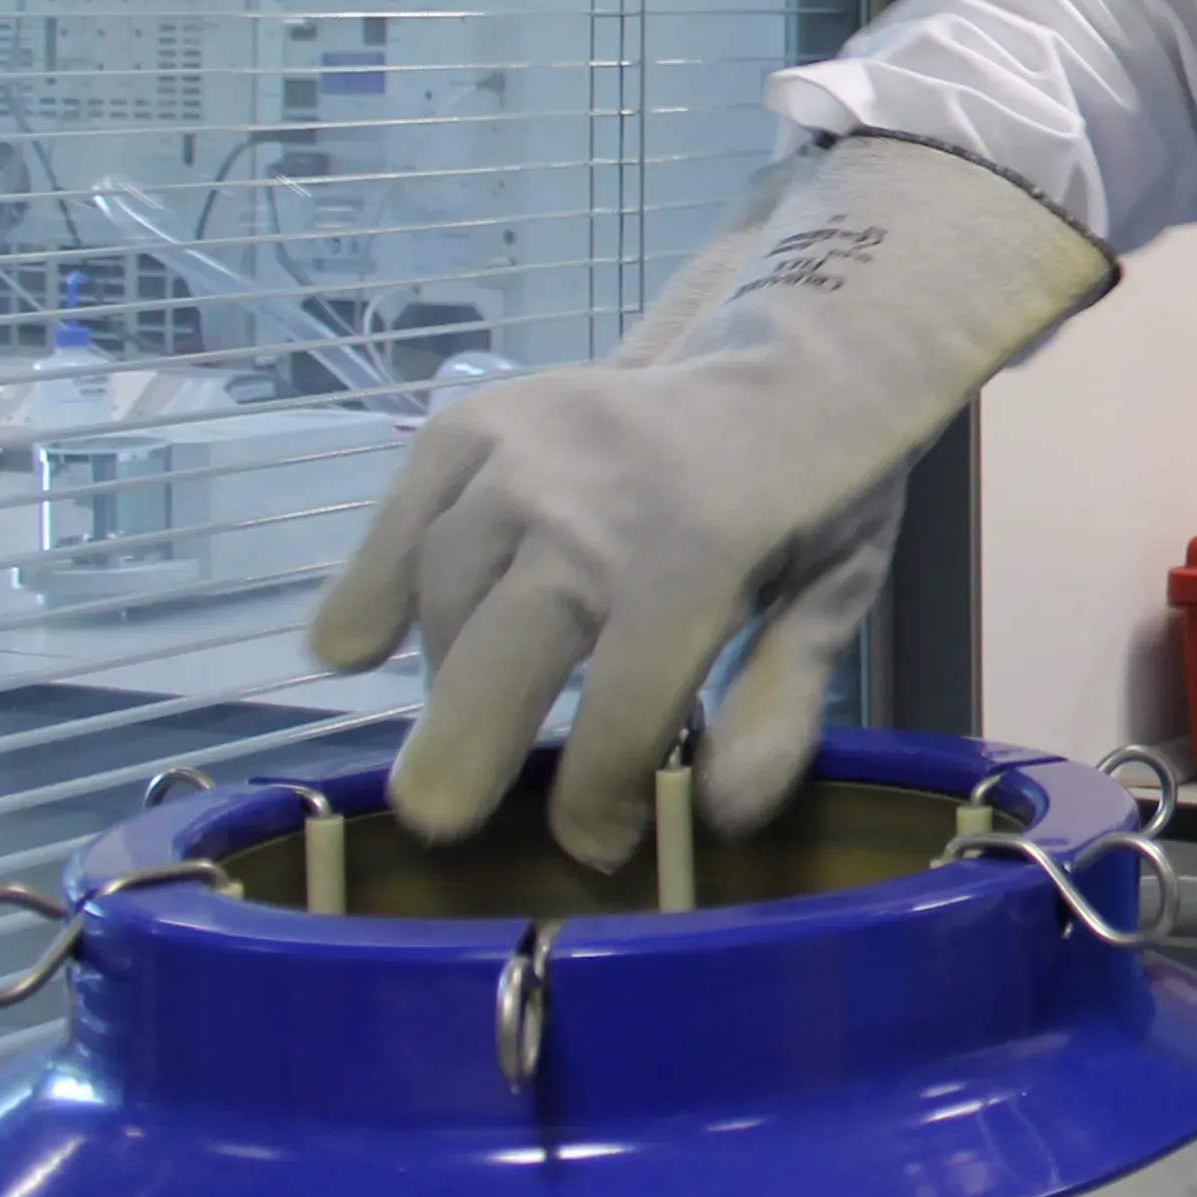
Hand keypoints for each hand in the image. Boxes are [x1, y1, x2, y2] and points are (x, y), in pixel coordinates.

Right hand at [311, 134, 1110, 865]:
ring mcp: (522, 457)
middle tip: (442, 823)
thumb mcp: (832, 594)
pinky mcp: (473, 421)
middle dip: (462, 759)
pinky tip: (364, 647)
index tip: (595, 844)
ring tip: (475, 711)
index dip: (598, 802)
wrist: (794, 352)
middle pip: (495, 662)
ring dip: (444, 673)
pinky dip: (371, 589)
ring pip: (439, 596)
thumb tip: (718, 815)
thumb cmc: (818, 493)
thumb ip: (778, 702)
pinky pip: (397, 523)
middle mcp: (591, 507)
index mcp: (697, 560)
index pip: (620, 716)